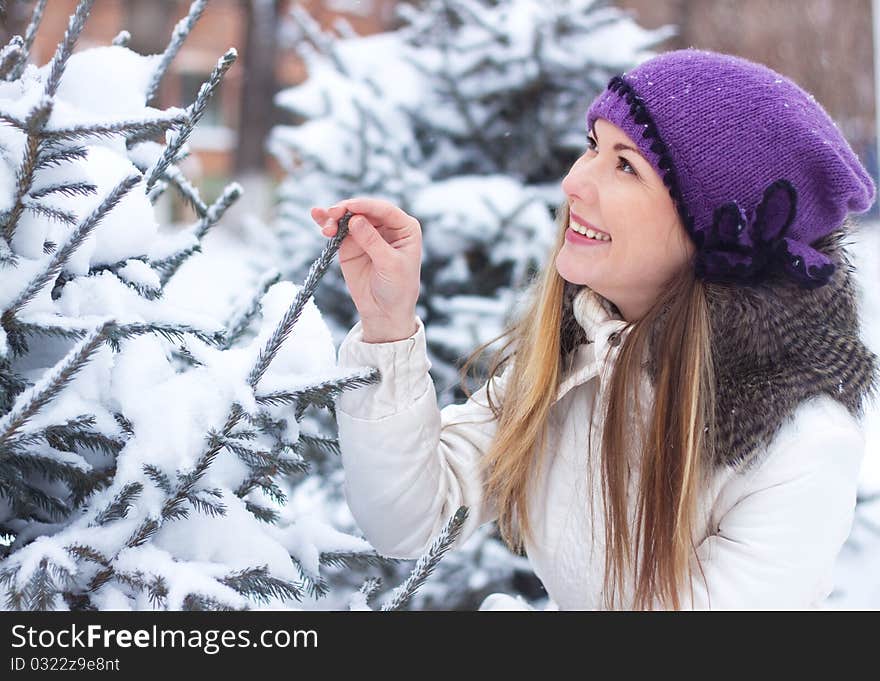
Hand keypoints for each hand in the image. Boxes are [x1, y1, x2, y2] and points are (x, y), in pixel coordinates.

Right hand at [311, 197, 420, 341]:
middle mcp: (386, 226)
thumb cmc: (397, 288)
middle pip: (364, 210)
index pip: (385, 210)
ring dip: (335, 217)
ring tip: (326, 226)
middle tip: (333, 214)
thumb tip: (354, 219)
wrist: (384, 311)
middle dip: (347, 209)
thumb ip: (372, 241)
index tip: (350, 206)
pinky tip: (317, 215)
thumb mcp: (389, 264)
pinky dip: (327, 223)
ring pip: (349, 217)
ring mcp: (367, 233)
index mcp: (405, 228)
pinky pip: (338, 229)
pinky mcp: (351, 243)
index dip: (366, 206)